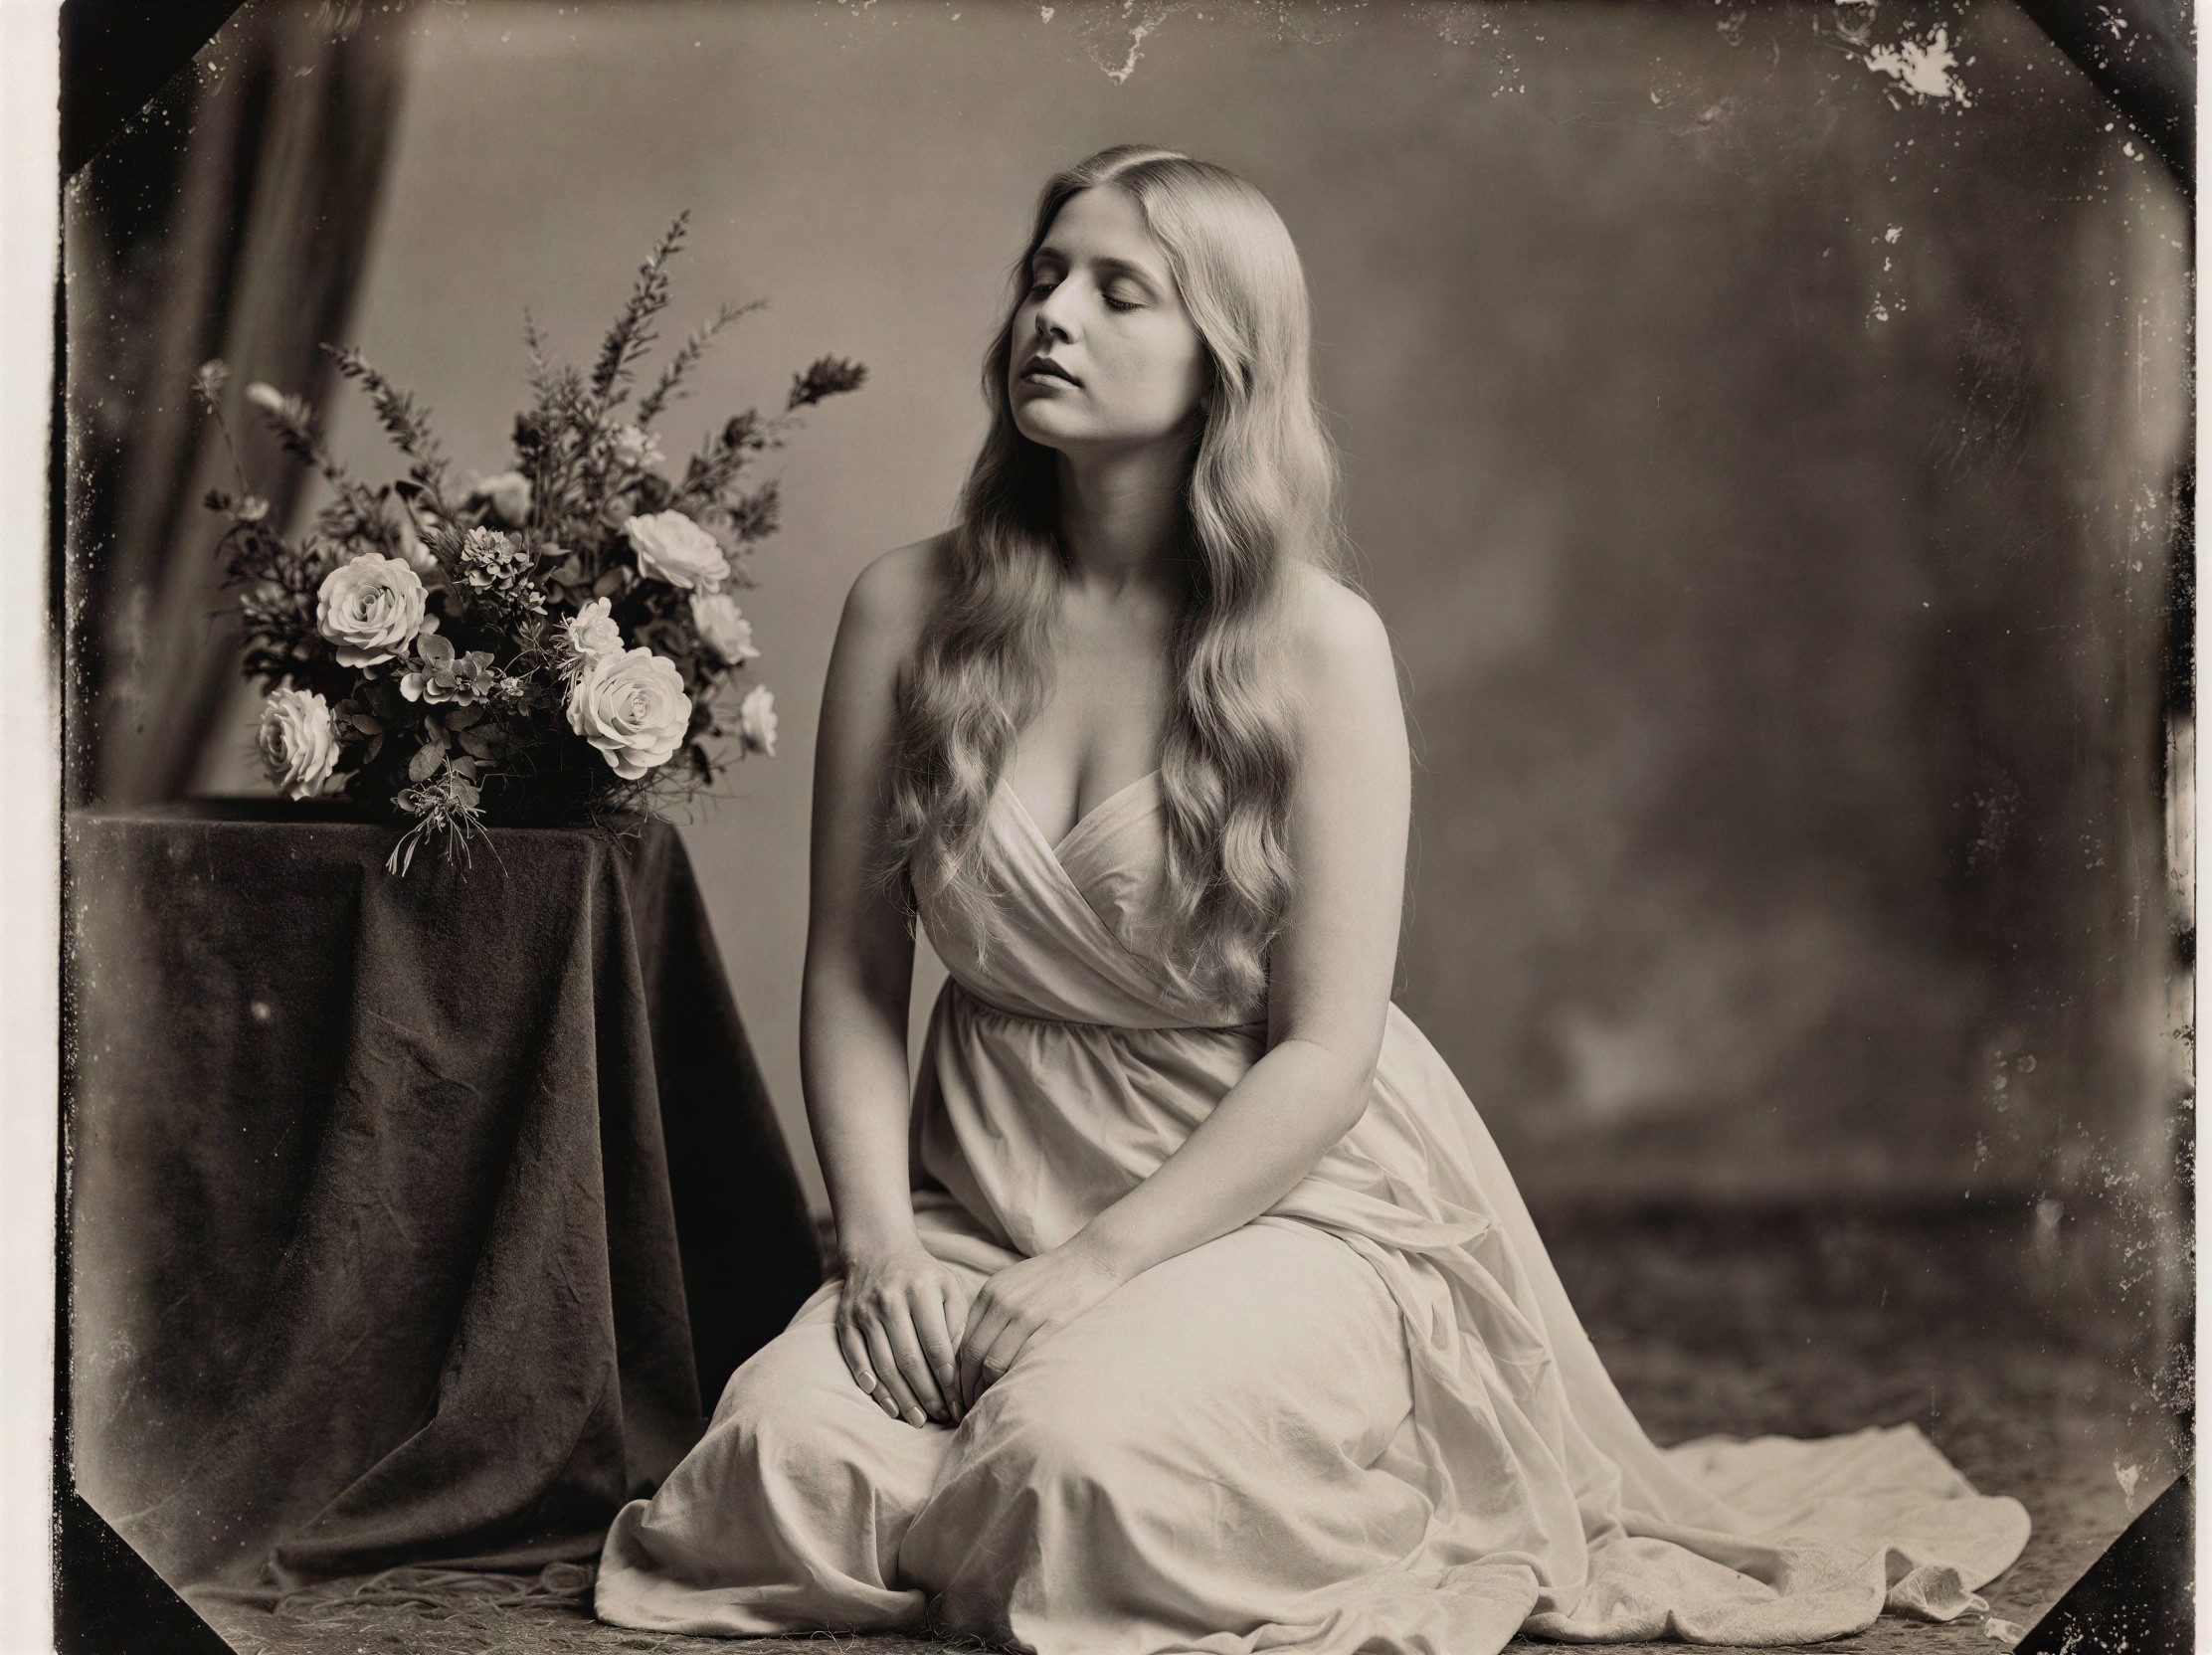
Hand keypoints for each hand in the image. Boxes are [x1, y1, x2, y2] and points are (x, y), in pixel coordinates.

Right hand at [835, 1239, 972, 1427]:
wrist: (878, 1248)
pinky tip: (885, 1402)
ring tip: (917, 1419)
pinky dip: (869, 1382)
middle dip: (927, 1395)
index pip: (936, 1345)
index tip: (958, 1401)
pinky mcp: (846, 1319)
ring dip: (901, 1397)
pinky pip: (856, 1358)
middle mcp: (890, 1300)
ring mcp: (865, 1311)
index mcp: (921, 1290)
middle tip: (940, 1418)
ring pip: (883, 1364)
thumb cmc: (923, 1274)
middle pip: (909, 1360)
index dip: (947, 1379)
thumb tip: (958, 1369)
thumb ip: (957, 1323)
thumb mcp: (948, 1287)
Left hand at [954, 1242, 1127, 1414]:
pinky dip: (1012, 1380)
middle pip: (973, 1355)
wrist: (1089, 1260)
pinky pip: (1022, 1360)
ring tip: (986, 1402)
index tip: (958, 1389)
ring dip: (987, 1388)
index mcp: (990, 1293)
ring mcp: (1027, 1314)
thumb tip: (970, 1350)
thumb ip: (989, 1310)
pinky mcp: (1051, 1325)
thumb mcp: (1010, 1282)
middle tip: (967, 1405)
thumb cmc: (1050, 1275)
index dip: (958, 1370)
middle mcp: (1002, 1303)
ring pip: (994, 1363)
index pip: (962, 1340)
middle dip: (967, 1386)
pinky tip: (1012, 1390)